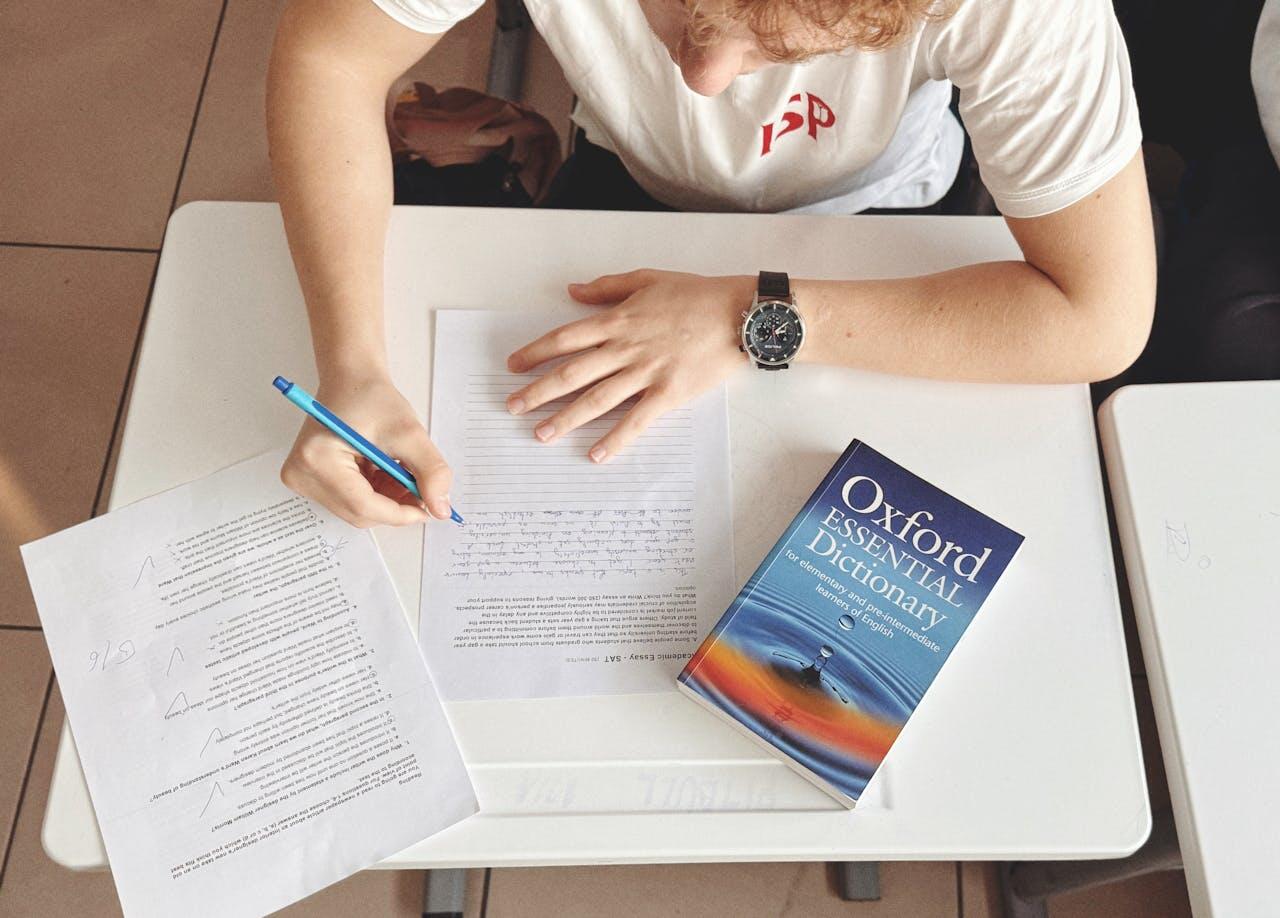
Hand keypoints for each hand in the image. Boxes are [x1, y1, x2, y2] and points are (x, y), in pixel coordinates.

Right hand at [280, 373, 451, 526]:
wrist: (351, 381)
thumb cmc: (372, 398)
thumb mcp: (409, 433)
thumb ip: (430, 472)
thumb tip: (440, 509)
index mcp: (317, 459)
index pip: (363, 505)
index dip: (402, 513)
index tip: (430, 510)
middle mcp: (301, 474)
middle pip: (358, 512)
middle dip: (396, 506)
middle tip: (423, 491)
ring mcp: (303, 478)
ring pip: (357, 509)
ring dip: (387, 500)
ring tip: (403, 474)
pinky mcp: (310, 480)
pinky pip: (350, 501)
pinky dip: (376, 493)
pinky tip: (387, 473)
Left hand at [505, 270, 750, 460]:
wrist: (739, 314)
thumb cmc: (696, 295)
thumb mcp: (648, 279)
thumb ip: (607, 287)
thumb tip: (572, 291)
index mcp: (618, 319)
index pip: (564, 338)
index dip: (535, 352)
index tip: (514, 366)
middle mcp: (625, 348)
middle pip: (571, 372)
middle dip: (538, 391)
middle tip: (512, 407)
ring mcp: (646, 373)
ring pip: (597, 399)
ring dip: (565, 418)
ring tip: (541, 435)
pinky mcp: (668, 394)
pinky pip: (636, 421)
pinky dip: (615, 439)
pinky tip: (595, 455)